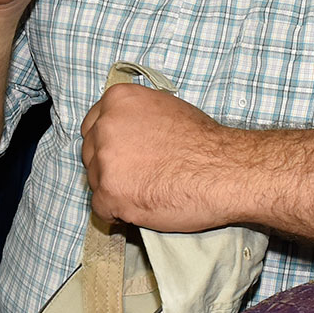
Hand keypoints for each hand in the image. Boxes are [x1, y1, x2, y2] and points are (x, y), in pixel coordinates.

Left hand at [81, 82, 238, 232]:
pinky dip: (117, 212)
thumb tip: (125, 131)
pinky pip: (101, 208)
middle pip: (90, 153)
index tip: (121, 154)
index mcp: (118, 100)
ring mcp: (105, 160)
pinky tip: (140, 206)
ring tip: (145, 190)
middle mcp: (105, 126)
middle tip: (135, 175)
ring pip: (94, 181)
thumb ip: (135, 117)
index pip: (93, 124)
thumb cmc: (203, 141)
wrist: (223, 170)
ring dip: (114, 189)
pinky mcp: (109, 193)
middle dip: (108, 166)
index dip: (107, 143)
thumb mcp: (164, 107)